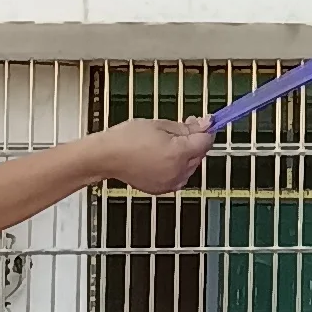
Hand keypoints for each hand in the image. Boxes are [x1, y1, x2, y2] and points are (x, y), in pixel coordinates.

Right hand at [93, 117, 212, 193]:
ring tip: (165, 144)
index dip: (205, 130)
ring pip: (191, 166)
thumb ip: (186, 127)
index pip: (206, 141)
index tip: (202, 122)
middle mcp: (178, 171)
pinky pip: (178, 175)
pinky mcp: (163, 189)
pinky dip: (175, 166)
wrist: (105, 157)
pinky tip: (160, 157)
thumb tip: (206, 125)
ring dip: (185, 154)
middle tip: (179, 129)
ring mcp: (171, 182)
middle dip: (194, 141)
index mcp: (179, 153)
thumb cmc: (126, 139)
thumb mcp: (160, 125)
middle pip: (199, 154)